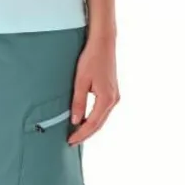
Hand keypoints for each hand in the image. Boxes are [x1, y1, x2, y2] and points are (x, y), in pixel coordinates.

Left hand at [66, 30, 119, 145]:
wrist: (103, 43)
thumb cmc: (91, 59)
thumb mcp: (81, 81)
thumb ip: (78, 102)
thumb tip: (75, 121)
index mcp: (106, 99)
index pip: (93, 124)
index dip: (81, 134)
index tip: (70, 141)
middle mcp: (113, 100)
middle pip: (99, 124)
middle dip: (85, 133)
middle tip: (71, 141)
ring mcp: (115, 96)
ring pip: (102, 118)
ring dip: (90, 126)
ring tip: (76, 132)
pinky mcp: (113, 91)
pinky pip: (103, 110)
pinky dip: (94, 117)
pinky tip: (85, 118)